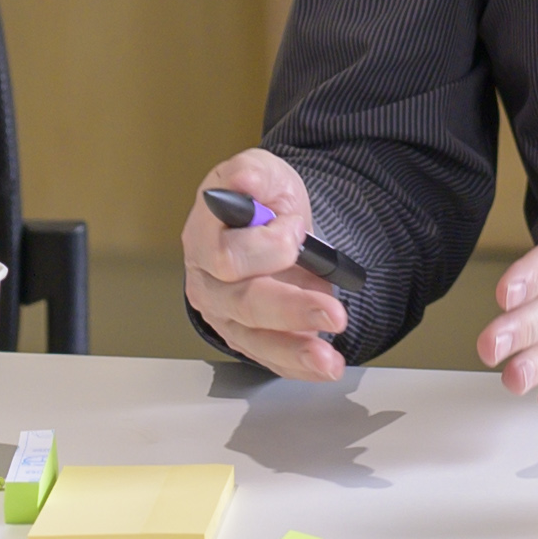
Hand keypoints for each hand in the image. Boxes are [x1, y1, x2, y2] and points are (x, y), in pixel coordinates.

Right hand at [185, 146, 351, 380]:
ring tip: (328, 360)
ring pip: (256, 341)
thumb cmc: (260, 201)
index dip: (267, 246)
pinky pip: (271, 359)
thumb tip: (243, 181)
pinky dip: (299, 366)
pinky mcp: (250, 338)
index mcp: (204, 240)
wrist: (273, 224)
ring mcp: (227, 316)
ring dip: (295, 352)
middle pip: (244, 305)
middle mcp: (210, 284)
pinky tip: (323, 367)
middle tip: (333, 313)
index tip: (295, 228)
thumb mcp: (260, 172)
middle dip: (291, 310)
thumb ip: (251, 173)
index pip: (226, 256)